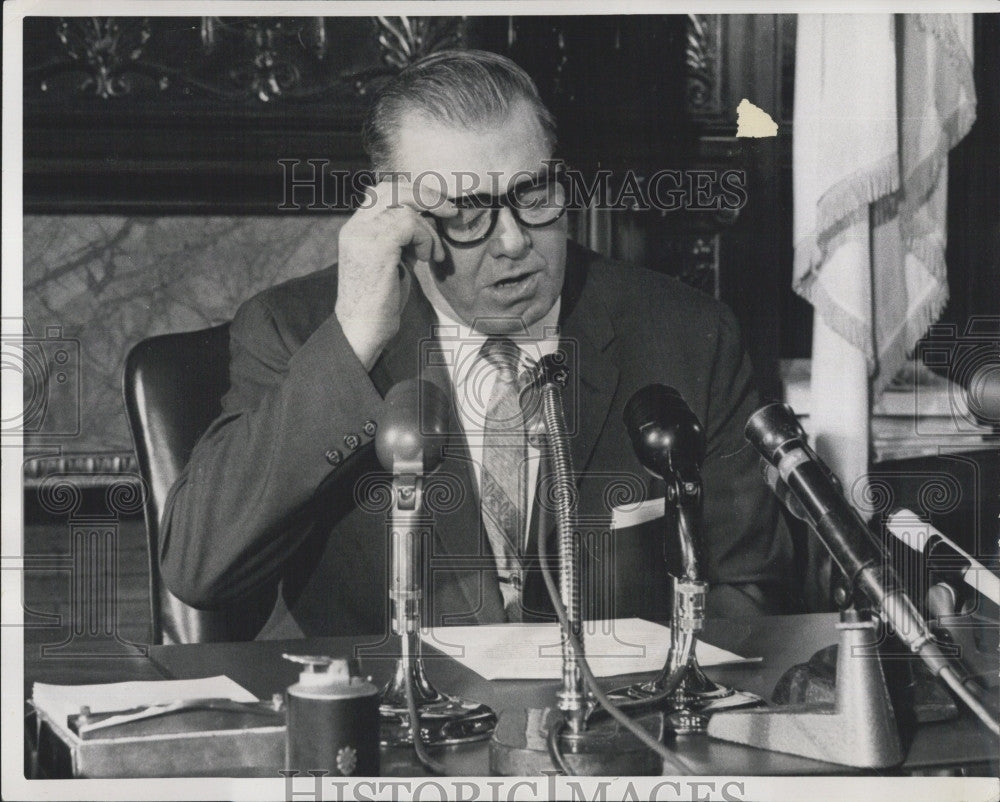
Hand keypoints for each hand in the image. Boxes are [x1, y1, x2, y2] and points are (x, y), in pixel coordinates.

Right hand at [335, 178, 455, 369]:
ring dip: (429, 230)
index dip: (414, 193)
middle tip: (450, 212)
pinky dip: (426, 239)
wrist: (362, 330)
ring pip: (405, 207)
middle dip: (427, 195)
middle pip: (393, 188)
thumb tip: (429, 219)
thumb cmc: (380, 303)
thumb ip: (404, 238)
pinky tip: (425, 259)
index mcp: (356, 229)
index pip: (384, 192)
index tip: (438, 208)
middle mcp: (355, 227)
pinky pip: (410, 224)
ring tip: (432, 255)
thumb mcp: (394, 261)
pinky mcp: (375, 246)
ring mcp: (362, 235)